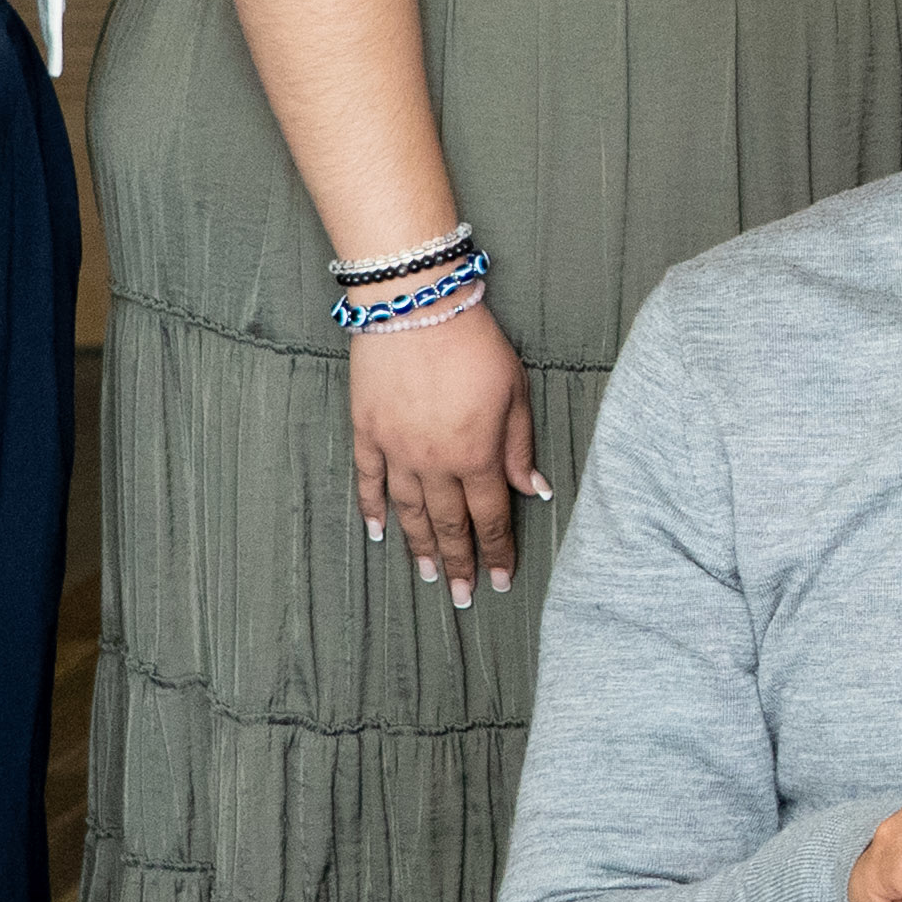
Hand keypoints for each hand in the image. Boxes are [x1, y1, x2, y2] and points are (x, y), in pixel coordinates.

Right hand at [350, 294, 540, 611]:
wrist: (416, 305)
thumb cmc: (475, 343)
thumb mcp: (515, 392)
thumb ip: (521, 446)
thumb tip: (534, 490)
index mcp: (477, 454)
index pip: (491, 517)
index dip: (497, 551)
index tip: (500, 581)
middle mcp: (435, 463)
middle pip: (449, 525)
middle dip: (460, 563)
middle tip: (463, 596)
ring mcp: (396, 450)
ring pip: (409, 512)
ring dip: (418, 548)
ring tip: (429, 576)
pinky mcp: (367, 431)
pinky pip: (368, 481)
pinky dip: (373, 510)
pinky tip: (378, 533)